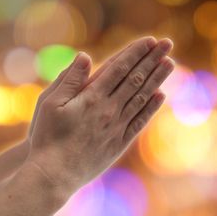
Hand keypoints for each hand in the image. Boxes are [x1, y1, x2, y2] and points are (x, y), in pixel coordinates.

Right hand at [27, 37, 173, 195]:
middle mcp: (109, 110)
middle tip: (168, 43)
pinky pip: (140, 121)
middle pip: (135, 79)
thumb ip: (69, 79)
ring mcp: (116, 127)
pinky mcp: (119, 143)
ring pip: (142, 97)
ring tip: (170, 63)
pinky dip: (151, 107)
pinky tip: (161, 95)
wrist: (53, 175)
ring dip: (157, 78)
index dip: (135, 52)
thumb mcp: (49, 103)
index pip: (119, 68)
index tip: (150, 40)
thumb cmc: (46, 137)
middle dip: (152, 59)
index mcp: (91, 97)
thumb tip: (85, 56)